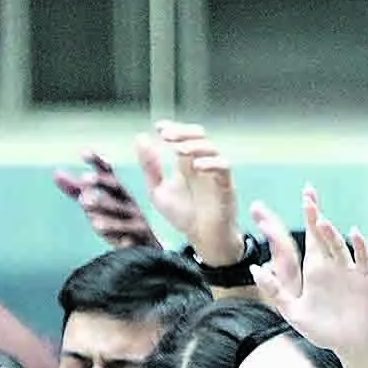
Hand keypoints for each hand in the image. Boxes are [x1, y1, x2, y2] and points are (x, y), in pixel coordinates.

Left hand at [53, 152, 161, 249]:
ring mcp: (135, 218)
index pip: (107, 172)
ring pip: (119, 209)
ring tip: (86, 206)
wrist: (143, 247)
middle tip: (83, 180)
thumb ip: (77, 190)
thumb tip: (56, 174)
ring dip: (104, 206)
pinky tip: (102, 228)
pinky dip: (115, 229)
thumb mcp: (96, 204)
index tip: (84, 153)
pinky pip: (127, 232)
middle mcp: (127, 201)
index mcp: (117, 191)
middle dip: (101, 181)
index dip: (97, 162)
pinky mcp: (138, 236)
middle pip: (115, 187)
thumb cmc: (117, 222)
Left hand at [137, 122, 243, 264]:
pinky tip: (196, 166)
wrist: (203, 239)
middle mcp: (202, 164)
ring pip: (211, 148)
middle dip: (183, 132)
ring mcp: (215, 173)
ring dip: (195, 145)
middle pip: (198, 136)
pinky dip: (211, 163)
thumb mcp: (158, 192)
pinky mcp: (226, 185)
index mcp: (186, 164)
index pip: (183, 137)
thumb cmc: (184, 216)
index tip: (159, 127)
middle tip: (166, 136)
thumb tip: (141, 138)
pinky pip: (224, 166)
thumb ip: (150, 168)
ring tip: (178, 150)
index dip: (173, 128)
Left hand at [251, 190, 367, 358]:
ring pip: (338, 246)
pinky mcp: (363, 280)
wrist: (349, 344)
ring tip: (321, 222)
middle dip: (315, 215)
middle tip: (307, 195)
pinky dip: (359, 246)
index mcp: (314, 268)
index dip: (305, 218)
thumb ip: (275, 290)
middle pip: (322, 234)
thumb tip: (254, 269)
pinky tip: (354, 233)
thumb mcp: (293, 311)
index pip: (308, 237)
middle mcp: (331, 264)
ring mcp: (348, 270)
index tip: (302, 197)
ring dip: (331, 234)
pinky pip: (361, 259)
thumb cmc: (321, 328)